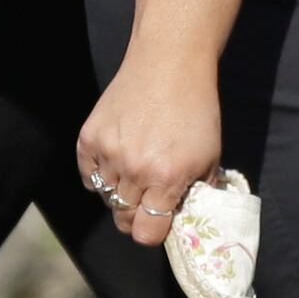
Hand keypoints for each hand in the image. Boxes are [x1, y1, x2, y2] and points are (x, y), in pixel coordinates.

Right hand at [77, 60, 223, 246]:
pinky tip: (118, 159)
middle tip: (149, 197)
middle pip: (124, 219)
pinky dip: (100, 174)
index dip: (154, 232)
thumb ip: (197, 191)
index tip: (159, 222)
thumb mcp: (210, 155)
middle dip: (137, 214)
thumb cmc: (196, 110)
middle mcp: (135, 170)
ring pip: (107, 198)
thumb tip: (183, 219)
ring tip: (136, 169)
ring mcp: (109, 153)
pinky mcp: (89, 138)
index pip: (147, 233)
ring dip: (120, 191)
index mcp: (168, 178)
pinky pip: (88, 176)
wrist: (169, 64)